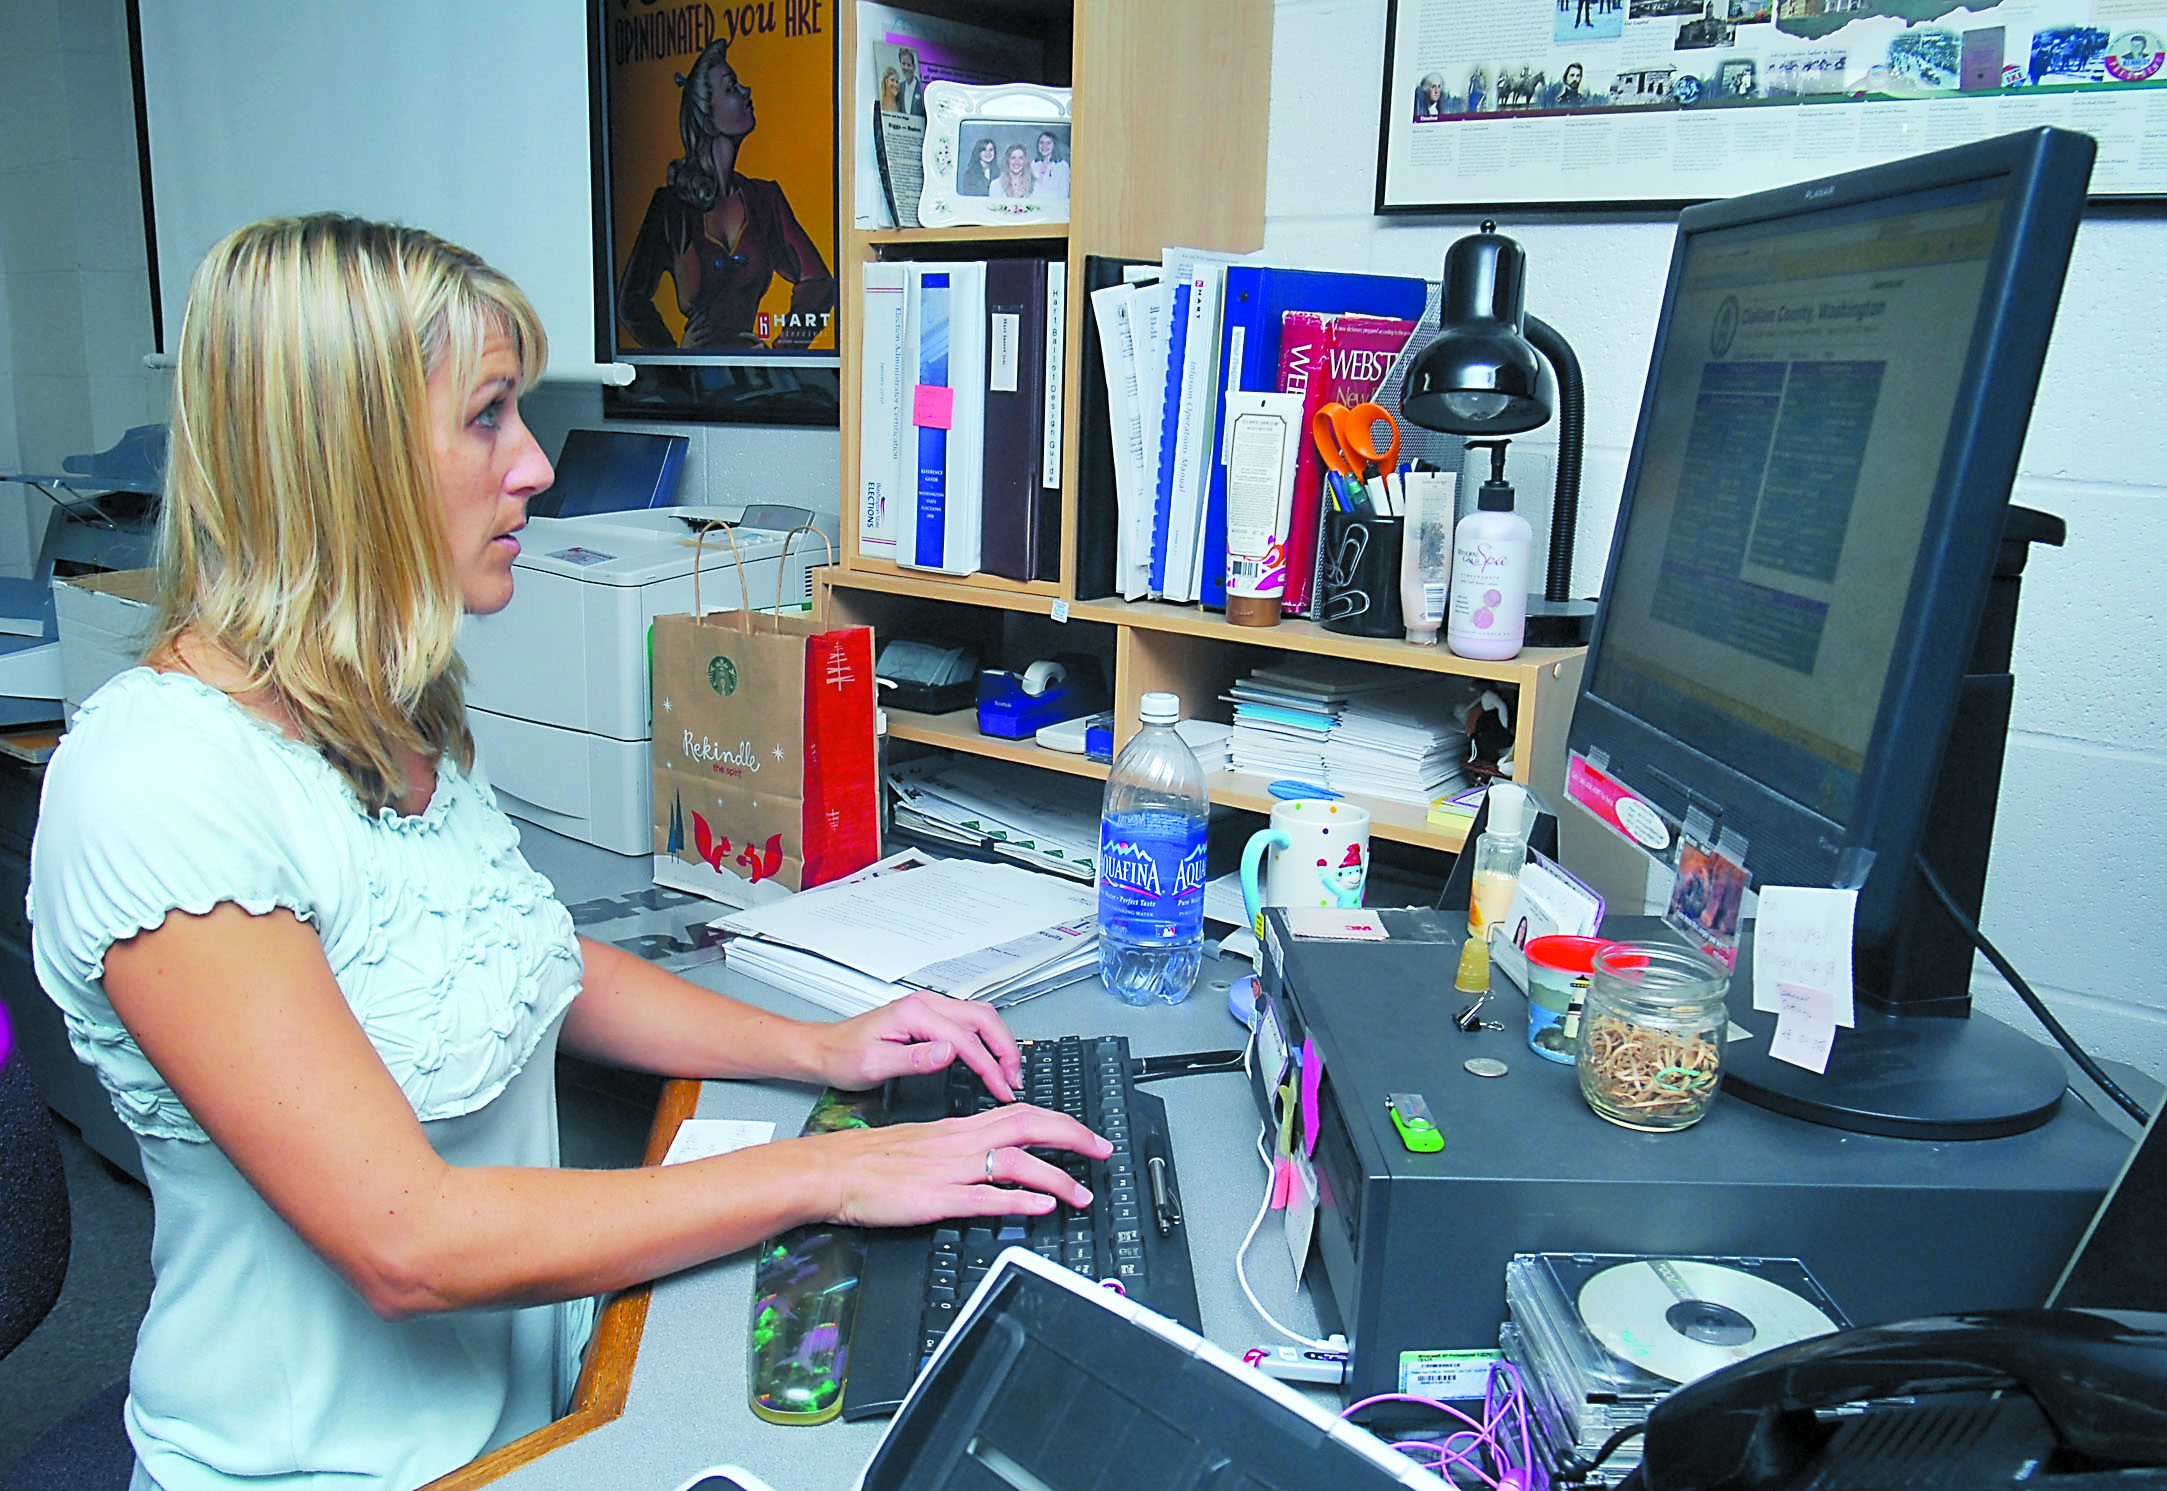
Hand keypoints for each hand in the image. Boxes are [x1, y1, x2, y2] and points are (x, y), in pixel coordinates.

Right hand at [797, 1103, 1112, 1228]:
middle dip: (1074, 1137)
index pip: (1020, 1113)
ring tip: (1083, 1193)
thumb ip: (957, 1147)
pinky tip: (1042, 1207)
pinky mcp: (937, 1198)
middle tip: (1103, 1151)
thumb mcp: (921, 1144)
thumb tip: (988, 1157)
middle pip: (1030, 1127)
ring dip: (1058, 1177)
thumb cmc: (867, 1160)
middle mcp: (960, 1142)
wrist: (830, 1170)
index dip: (1059, 1121)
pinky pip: (987, 1197)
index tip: (1085, 1133)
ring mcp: (951, 1170)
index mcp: (957, 1128)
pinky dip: (1020, 1200)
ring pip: (1017, 1162)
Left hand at [815, 991, 1023, 1101]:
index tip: (999, 1088)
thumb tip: (949, 1053)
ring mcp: (929, 1008)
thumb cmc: (843, 1056)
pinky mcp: (929, 1018)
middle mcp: (925, 1004)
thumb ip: (914, 1059)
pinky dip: (986, 1040)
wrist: (824, 1050)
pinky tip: (990, 1059)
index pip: (964, 1038)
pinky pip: (968, 1023)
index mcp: (914, 1012)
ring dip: (999, 1043)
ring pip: (980, 1017)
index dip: (988, 1065)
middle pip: (982, 1018)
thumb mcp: (875, 1064)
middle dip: (1004, 1049)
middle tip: (1013, 1079)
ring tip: (1007, 1072)